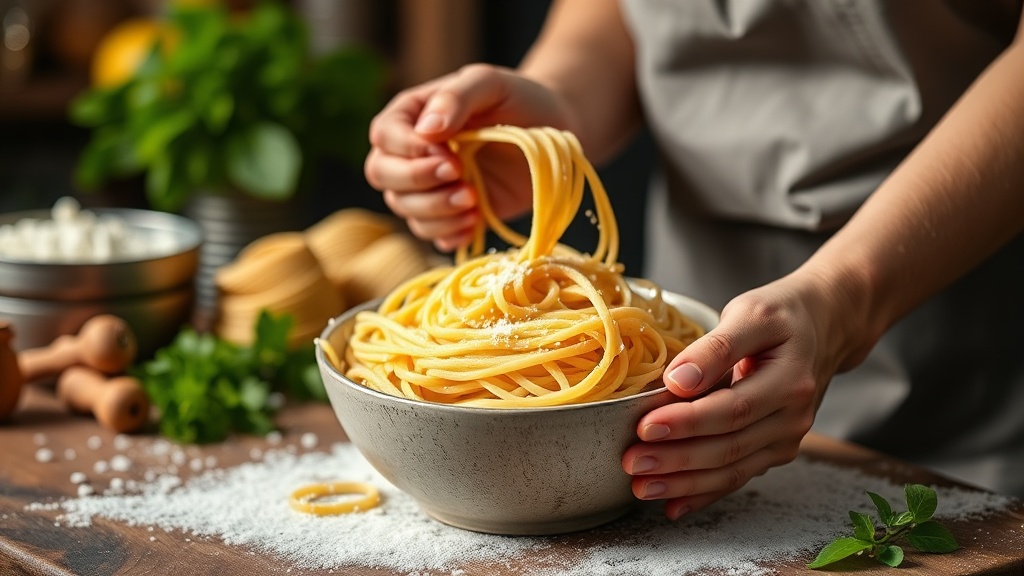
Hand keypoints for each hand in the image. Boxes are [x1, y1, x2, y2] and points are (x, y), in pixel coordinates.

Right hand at [364, 64, 571, 250]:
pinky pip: (431, 234)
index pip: (385, 136)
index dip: (410, 152)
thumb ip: (456, 97)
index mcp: (413, 115)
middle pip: (383, 175)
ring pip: (404, 209)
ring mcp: (430, 186)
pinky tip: (476, 221)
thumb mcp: (490, 83)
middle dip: (419, 183)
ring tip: (474, 201)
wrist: (552, 130)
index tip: (451, 156)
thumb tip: (426, 130)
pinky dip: (450, 234)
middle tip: (461, 179)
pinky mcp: (451, 214)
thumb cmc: (518, 99)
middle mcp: (412, 152)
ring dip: (436, 212)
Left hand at [621, 272, 864, 518]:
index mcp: (789, 381)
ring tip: (642, 487)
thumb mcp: (751, 314)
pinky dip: (704, 494)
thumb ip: (715, 346)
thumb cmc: (781, 315)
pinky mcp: (774, 450)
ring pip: (731, 470)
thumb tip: (677, 381)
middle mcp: (792, 417)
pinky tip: (673, 506)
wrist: (823, 328)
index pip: (732, 409)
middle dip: (676, 459)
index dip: (687, 422)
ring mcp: (785, 439)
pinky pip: (737, 477)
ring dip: (684, 483)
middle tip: (631, 463)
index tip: (645, 427)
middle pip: (729, 447)